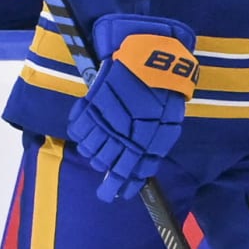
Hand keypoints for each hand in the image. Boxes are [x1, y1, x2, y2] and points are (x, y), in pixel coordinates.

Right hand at [66, 14, 198, 201]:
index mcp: (144, 141)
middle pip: (106, 165)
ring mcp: (103, 120)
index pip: (128, 174)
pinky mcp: (90, 105)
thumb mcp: (169, 121)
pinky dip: (81, 133)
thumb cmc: (164, 88)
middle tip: (108, 172)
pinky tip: (89, 131)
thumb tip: (142, 167)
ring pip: (90, 150)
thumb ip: (155, 146)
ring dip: (94, 153)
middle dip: (107, 172)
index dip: (120, 187)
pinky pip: (78, 129)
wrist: (148, 55)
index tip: (115, 194)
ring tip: (100, 148)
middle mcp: (121, 135)